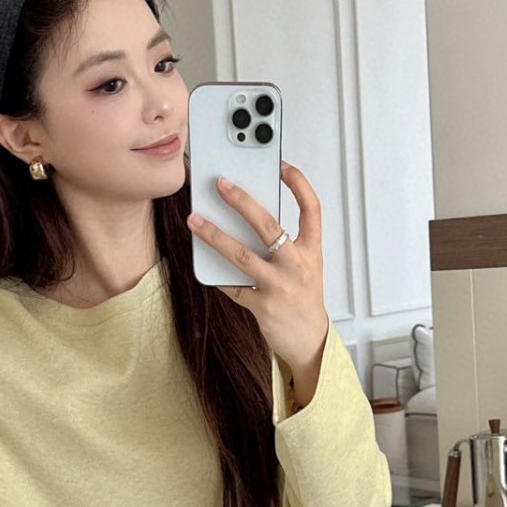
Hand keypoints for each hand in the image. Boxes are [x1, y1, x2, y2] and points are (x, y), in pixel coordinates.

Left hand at [186, 162, 329, 375]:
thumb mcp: (305, 266)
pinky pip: (233, 286)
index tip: (281, 165)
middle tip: (221, 184)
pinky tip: (205, 262)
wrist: (310, 341)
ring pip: (242, 256)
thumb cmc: (304, 298)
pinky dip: (217, 274)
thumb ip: (286, 243)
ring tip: (194, 220)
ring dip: (215, 236)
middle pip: (269, 226)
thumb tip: (247, 217)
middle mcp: (298, 266)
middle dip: (242, 201)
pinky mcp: (262, 307)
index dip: (298, 184)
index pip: (312, 209)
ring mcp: (279, 287)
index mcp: (312, 251)